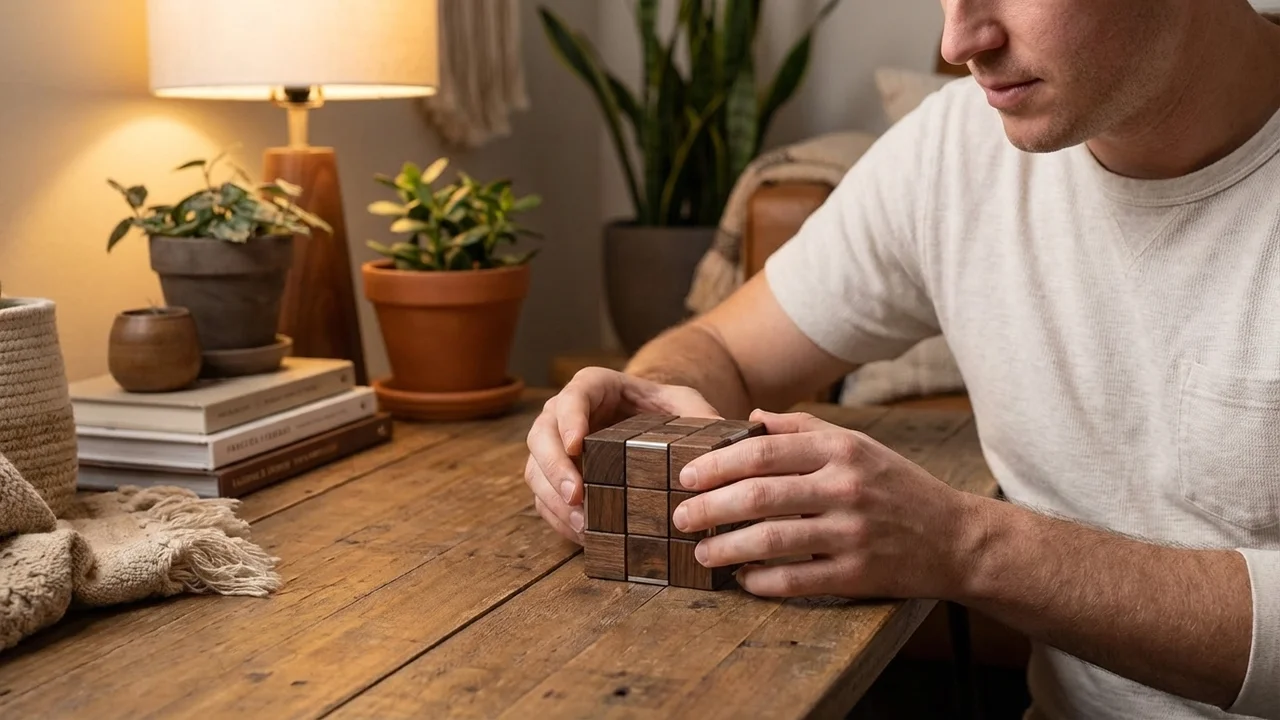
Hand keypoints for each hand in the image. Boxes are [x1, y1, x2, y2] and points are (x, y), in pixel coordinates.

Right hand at [525, 367, 721, 544]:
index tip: (577, 445)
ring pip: (535, 469)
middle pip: (541, 435)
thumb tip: (722, 447)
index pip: (572, 397)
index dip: (569, 419)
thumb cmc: (667, 411)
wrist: (653, 427)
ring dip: (553, 499)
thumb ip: (701, 419)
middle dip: (554, 468)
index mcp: (594, 387)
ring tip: (582, 526)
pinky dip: (558, 518)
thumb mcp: (687, 406)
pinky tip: (581, 536)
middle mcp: (565, 415)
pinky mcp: (557, 478)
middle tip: (576, 496)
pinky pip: (544, 498)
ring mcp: (557, 447)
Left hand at [671, 408, 983, 599]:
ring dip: (727, 547)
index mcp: (841, 450)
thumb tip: (748, 418)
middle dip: (709, 507)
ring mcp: (852, 534)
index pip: (764, 452)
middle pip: (759, 495)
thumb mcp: (857, 445)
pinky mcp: (859, 575)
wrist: (956, 538)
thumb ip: (802, 430)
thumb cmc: (896, 486)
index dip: (717, 464)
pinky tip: (742, 578)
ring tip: (701, 552)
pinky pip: (796, 580)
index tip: (686, 475)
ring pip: (772, 540)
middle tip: (681, 516)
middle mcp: (846, 488)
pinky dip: (761, 581)